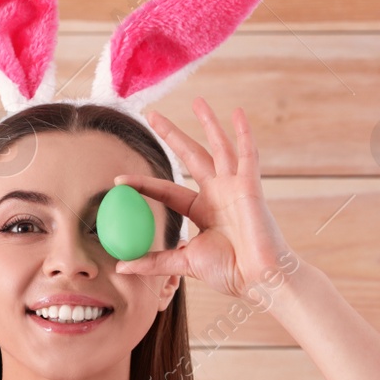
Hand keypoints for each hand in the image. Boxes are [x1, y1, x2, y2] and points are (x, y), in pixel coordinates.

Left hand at [112, 97, 296, 300]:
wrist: (260, 279)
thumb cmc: (229, 272)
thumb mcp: (184, 263)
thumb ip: (154, 262)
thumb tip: (121, 266)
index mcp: (202, 210)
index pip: (167, 190)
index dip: (144, 184)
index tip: (119, 180)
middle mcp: (218, 193)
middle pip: (191, 156)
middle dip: (173, 135)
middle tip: (152, 114)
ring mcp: (235, 187)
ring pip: (218, 147)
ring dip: (208, 123)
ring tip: (197, 100)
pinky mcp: (251, 187)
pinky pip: (247, 155)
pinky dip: (243, 133)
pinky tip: (237, 113)